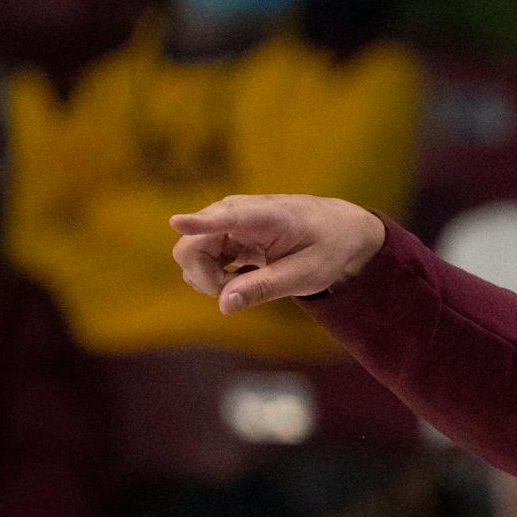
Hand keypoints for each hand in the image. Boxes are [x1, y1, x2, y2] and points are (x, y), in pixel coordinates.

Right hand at [170, 194, 385, 314]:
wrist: (339, 228)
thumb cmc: (327, 248)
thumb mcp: (305, 275)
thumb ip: (265, 288)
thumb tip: (224, 305)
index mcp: (265, 216)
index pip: (225, 218)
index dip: (198, 223)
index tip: (176, 222)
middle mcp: (236, 211)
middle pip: (191, 247)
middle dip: (206, 278)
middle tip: (241, 290)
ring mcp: (225, 219)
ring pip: (190, 254)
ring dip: (211, 277)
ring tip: (250, 278)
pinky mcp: (222, 231)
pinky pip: (199, 256)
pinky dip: (216, 273)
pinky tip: (245, 272)